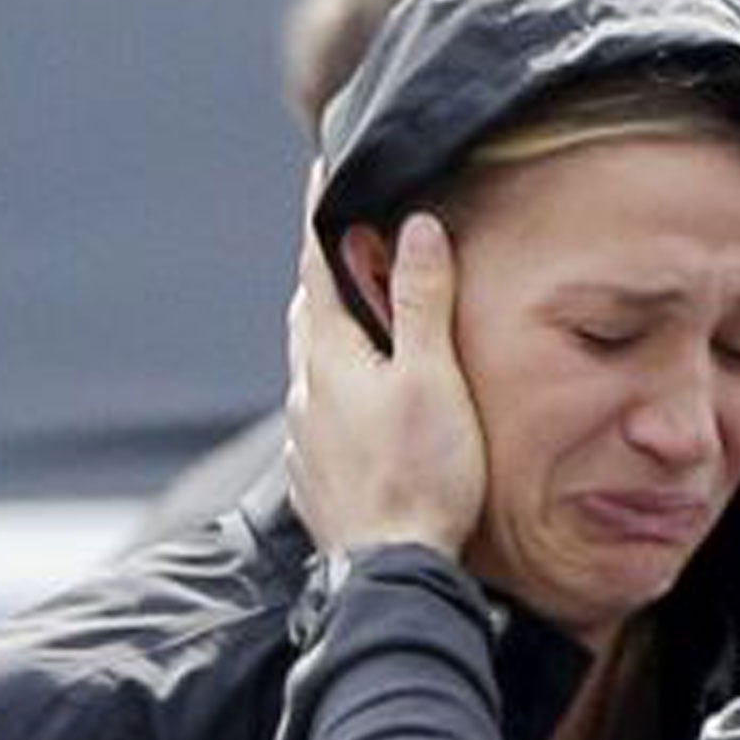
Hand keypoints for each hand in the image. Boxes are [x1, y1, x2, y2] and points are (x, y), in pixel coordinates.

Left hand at [284, 164, 486, 557]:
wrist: (391, 572)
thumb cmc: (421, 477)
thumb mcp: (433, 378)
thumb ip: (422, 302)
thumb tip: (413, 229)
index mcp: (330, 356)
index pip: (318, 264)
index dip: (323, 214)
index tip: (322, 168)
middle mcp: (306, 391)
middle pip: (311, 314)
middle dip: (329, 275)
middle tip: (353, 246)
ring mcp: (306, 437)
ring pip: (314, 367)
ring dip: (336, 336)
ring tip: (367, 324)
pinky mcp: (317, 477)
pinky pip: (322, 416)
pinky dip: (341, 392)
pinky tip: (368, 409)